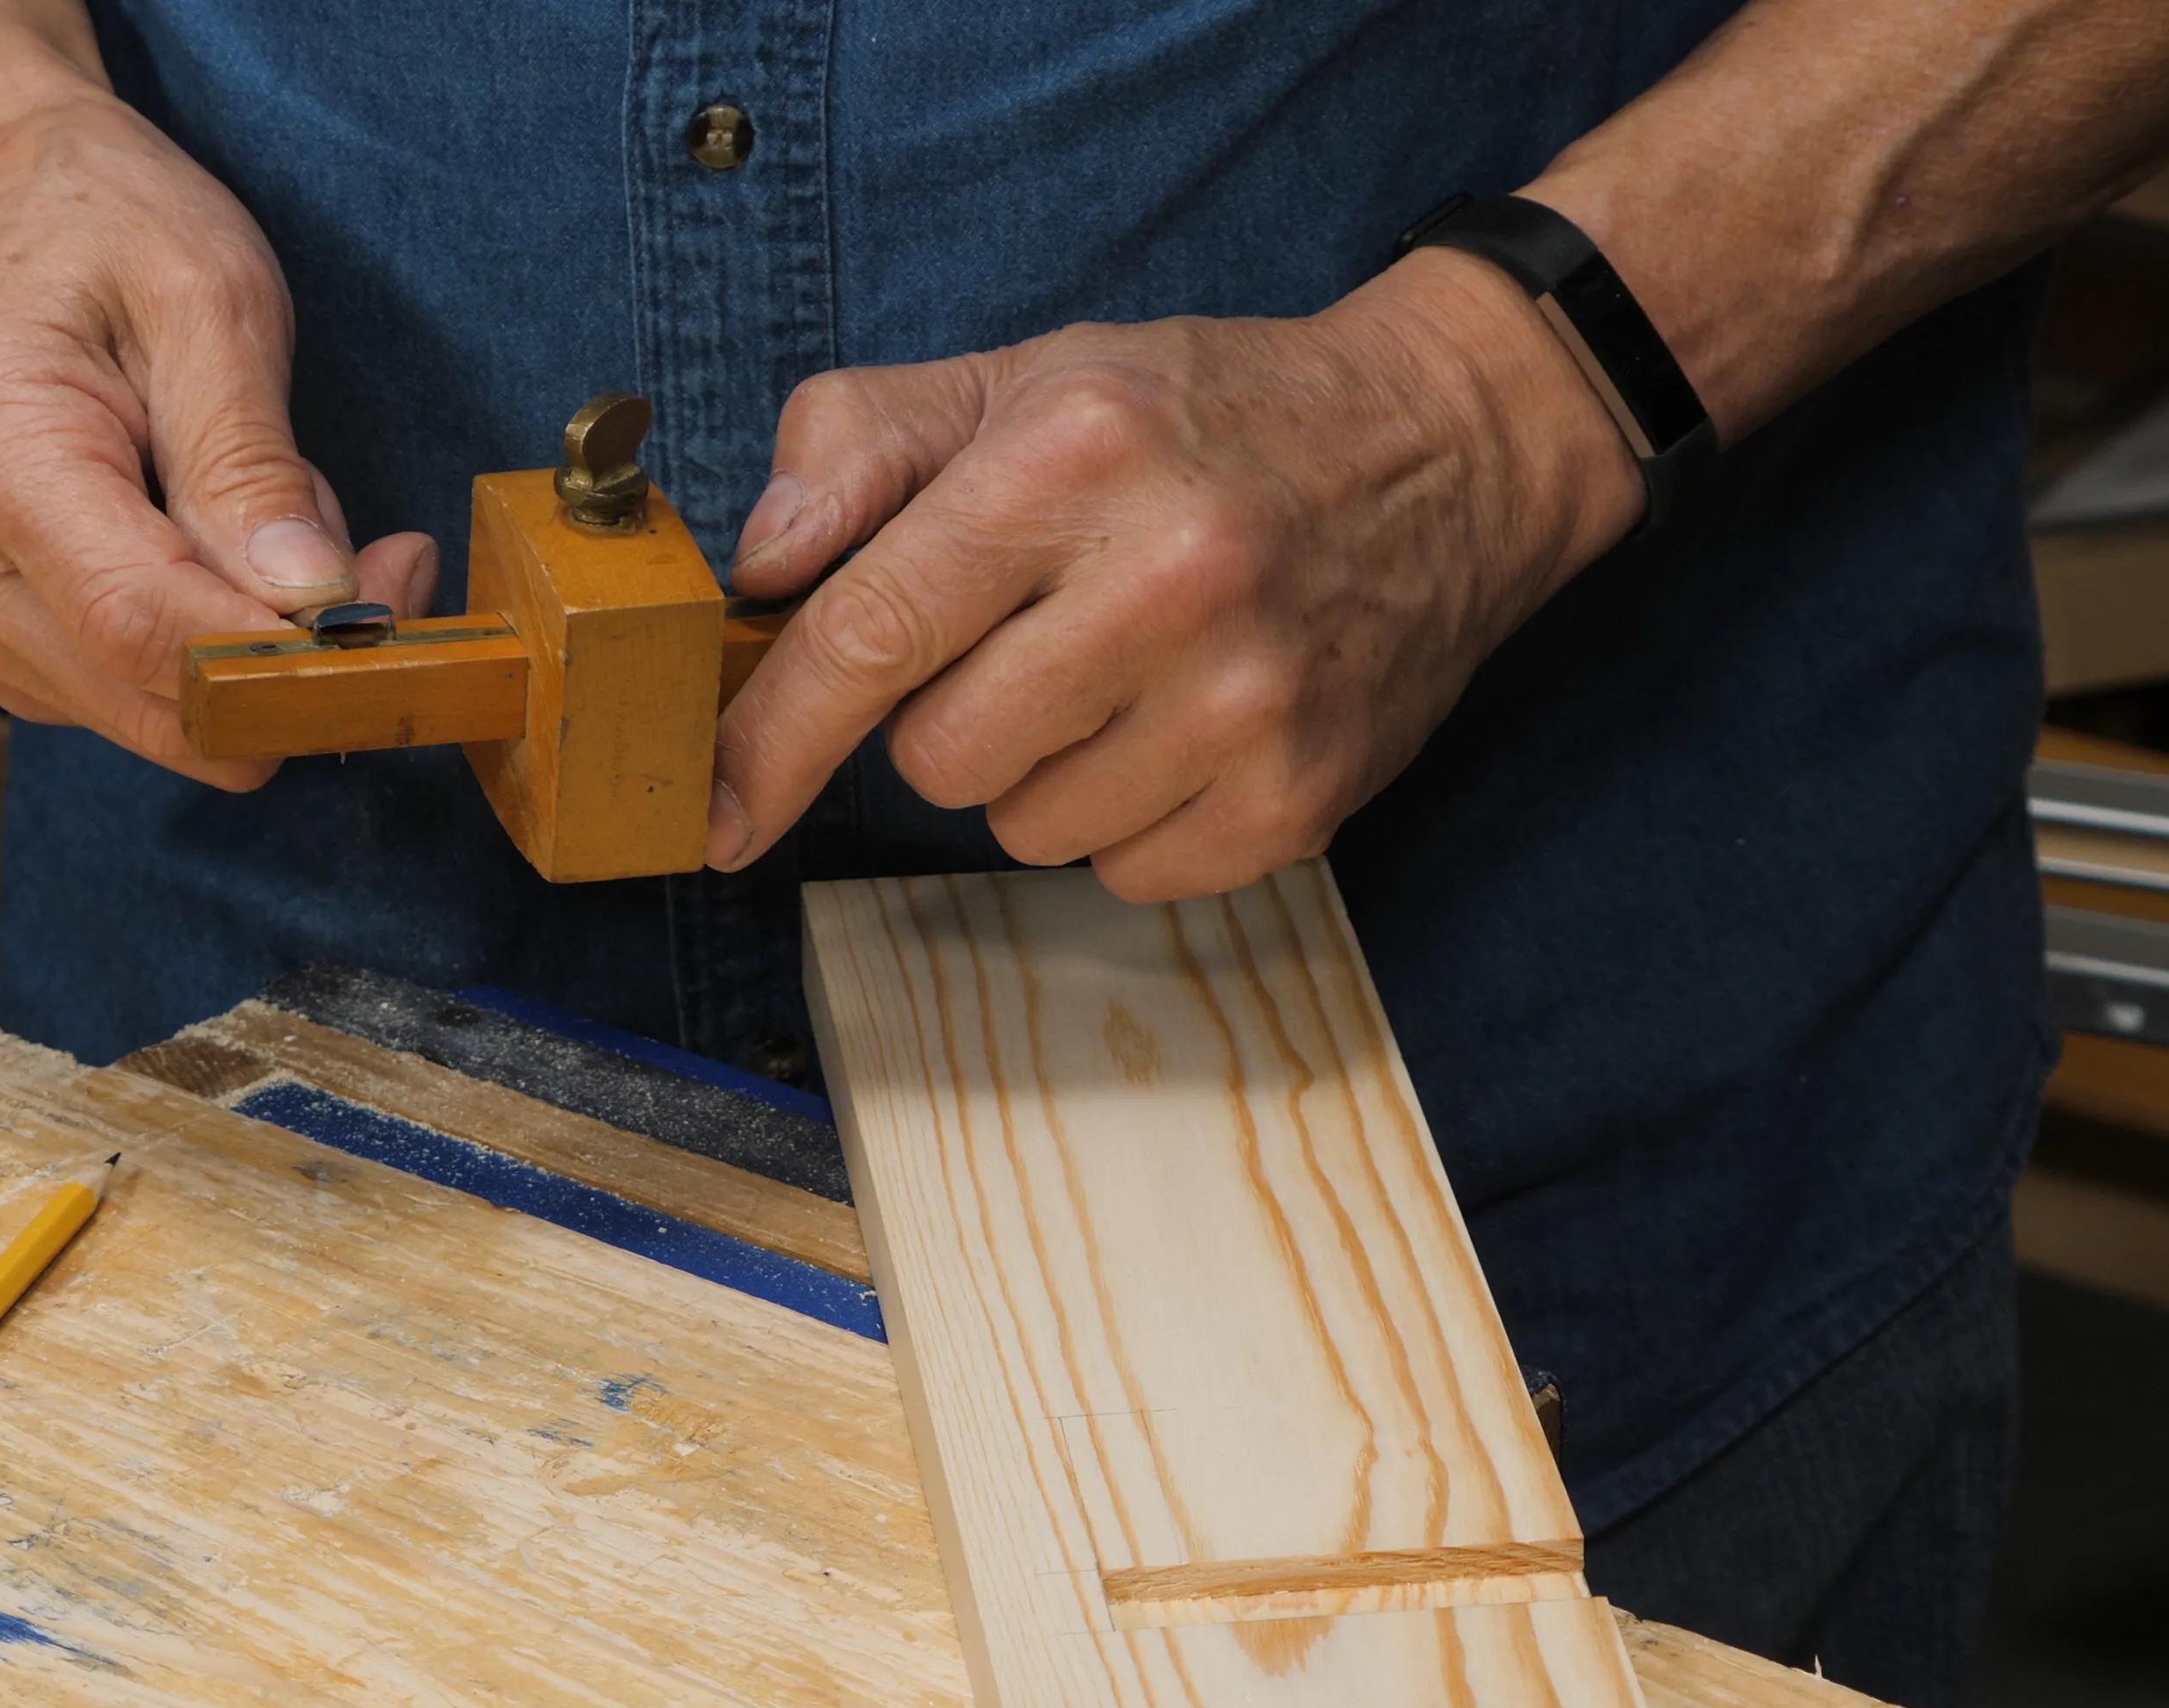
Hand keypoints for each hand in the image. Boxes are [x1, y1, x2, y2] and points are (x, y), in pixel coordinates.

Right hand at [0, 91, 438, 786]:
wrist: (16, 201)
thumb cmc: (107, 227)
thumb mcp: (212, 303)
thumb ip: (253, 463)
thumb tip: (310, 603)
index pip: (145, 628)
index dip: (287, 651)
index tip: (396, 596)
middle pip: (158, 700)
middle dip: (296, 655)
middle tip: (378, 552)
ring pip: (167, 716)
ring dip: (260, 641)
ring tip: (270, 506)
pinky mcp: (19, 640)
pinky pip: (148, 696)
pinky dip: (222, 643)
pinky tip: (230, 543)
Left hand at [711, 247, 1646, 901]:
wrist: (1452, 452)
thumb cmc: (1213, 418)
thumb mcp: (1031, 374)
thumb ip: (863, 440)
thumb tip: (762, 564)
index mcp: (1074, 457)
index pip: (870, 632)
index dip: (769, 738)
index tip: (716, 806)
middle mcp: (1168, 578)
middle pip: (937, 759)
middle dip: (950, 717)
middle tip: (1035, 638)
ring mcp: (1246, 702)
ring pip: (1025, 829)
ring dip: (1044, 772)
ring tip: (1128, 673)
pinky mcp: (1298, 799)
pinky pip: (1123, 873)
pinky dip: (1131, 820)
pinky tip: (1188, 726)